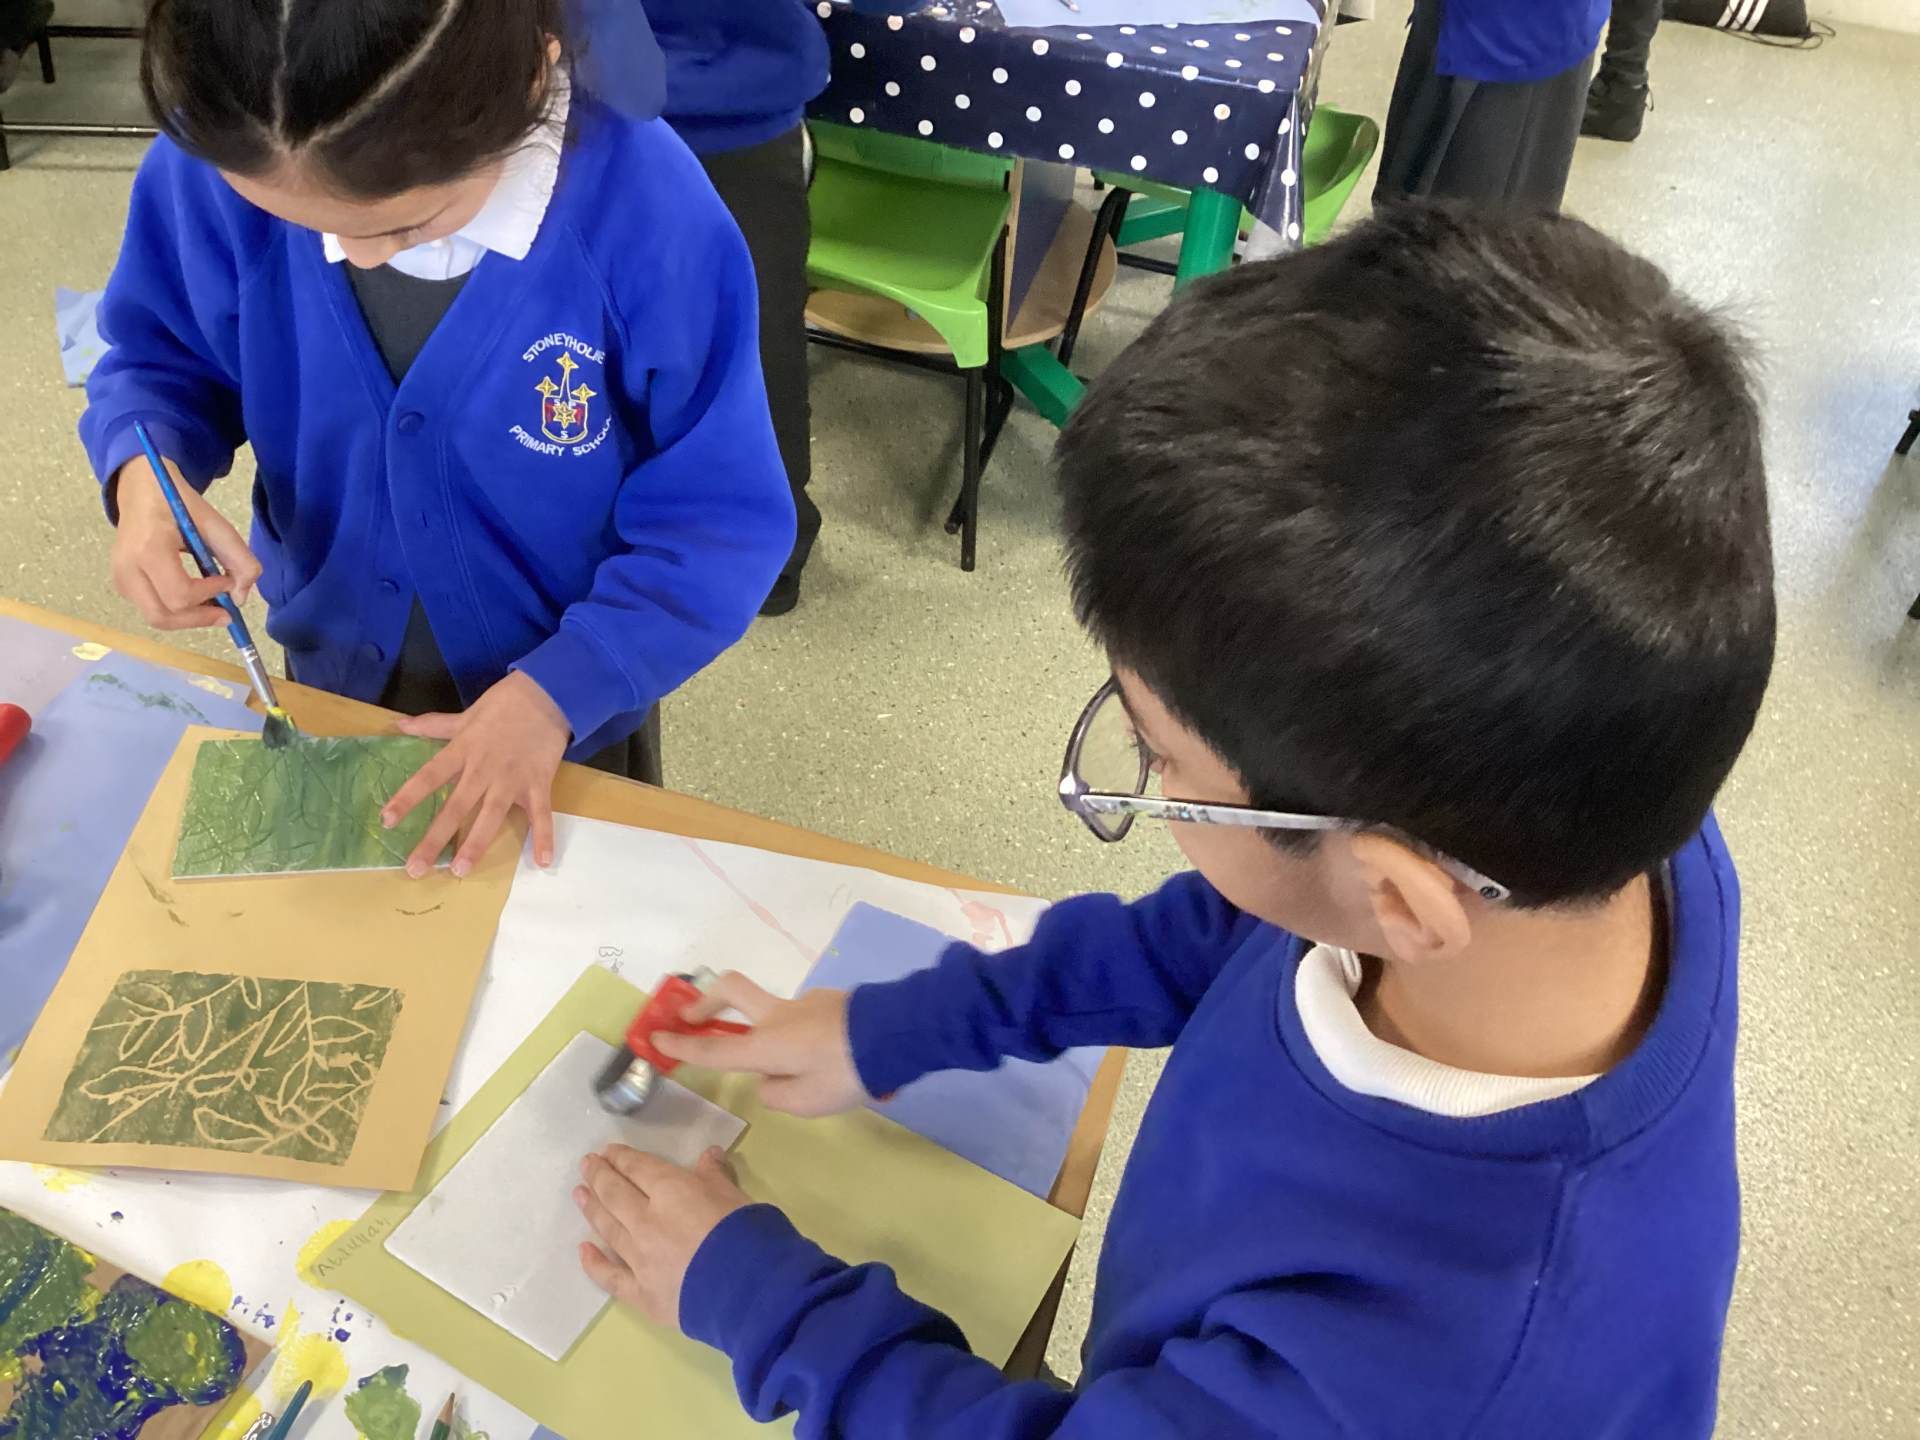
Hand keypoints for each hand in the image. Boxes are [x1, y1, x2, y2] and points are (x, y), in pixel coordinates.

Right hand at [109, 453, 261, 630]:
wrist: (140, 489)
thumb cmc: (177, 504)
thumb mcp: (215, 524)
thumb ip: (239, 559)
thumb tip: (239, 598)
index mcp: (148, 548)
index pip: (179, 593)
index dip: (209, 595)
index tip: (227, 581)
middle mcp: (127, 568)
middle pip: (163, 616)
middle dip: (199, 618)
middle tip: (226, 612)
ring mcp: (120, 578)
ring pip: (157, 617)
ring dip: (189, 616)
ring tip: (212, 603)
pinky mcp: (121, 585)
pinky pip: (152, 609)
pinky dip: (177, 610)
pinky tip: (194, 596)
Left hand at [380, 670, 568, 876]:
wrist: (547, 695)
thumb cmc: (503, 705)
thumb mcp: (465, 715)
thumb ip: (432, 725)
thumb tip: (397, 725)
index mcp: (463, 751)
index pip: (429, 777)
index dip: (407, 798)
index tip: (386, 820)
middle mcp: (483, 769)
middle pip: (455, 807)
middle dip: (434, 839)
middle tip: (415, 869)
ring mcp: (512, 779)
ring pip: (491, 816)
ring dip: (476, 844)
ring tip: (460, 871)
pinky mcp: (538, 784)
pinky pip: (541, 815)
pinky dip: (544, 838)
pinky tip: (543, 862)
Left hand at [574, 1145, 750, 1327]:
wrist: (749, 1289)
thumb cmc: (747, 1234)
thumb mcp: (736, 1195)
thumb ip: (716, 1175)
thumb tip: (709, 1154)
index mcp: (672, 1192)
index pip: (639, 1169)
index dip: (622, 1158)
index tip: (607, 1152)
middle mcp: (647, 1221)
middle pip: (615, 1194)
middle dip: (600, 1176)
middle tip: (587, 1165)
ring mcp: (639, 1259)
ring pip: (609, 1229)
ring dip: (592, 1209)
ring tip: (579, 1194)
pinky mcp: (641, 1293)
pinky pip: (611, 1276)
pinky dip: (594, 1263)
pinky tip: (583, 1250)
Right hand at [656, 973, 868, 1116]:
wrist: (895, 1033)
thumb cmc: (846, 1074)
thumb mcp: (807, 1103)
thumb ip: (777, 1094)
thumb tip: (769, 1078)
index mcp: (765, 1046)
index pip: (712, 1049)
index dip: (681, 1046)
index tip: (656, 1037)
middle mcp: (777, 1018)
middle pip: (730, 991)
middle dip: (704, 1000)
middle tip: (691, 1013)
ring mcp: (803, 1004)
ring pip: (770, 1008)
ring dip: (764, 1026)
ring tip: (799, 1065)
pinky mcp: (827, 1001)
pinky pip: (802, 1018)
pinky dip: (801, 1034)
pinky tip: (827, 1057)